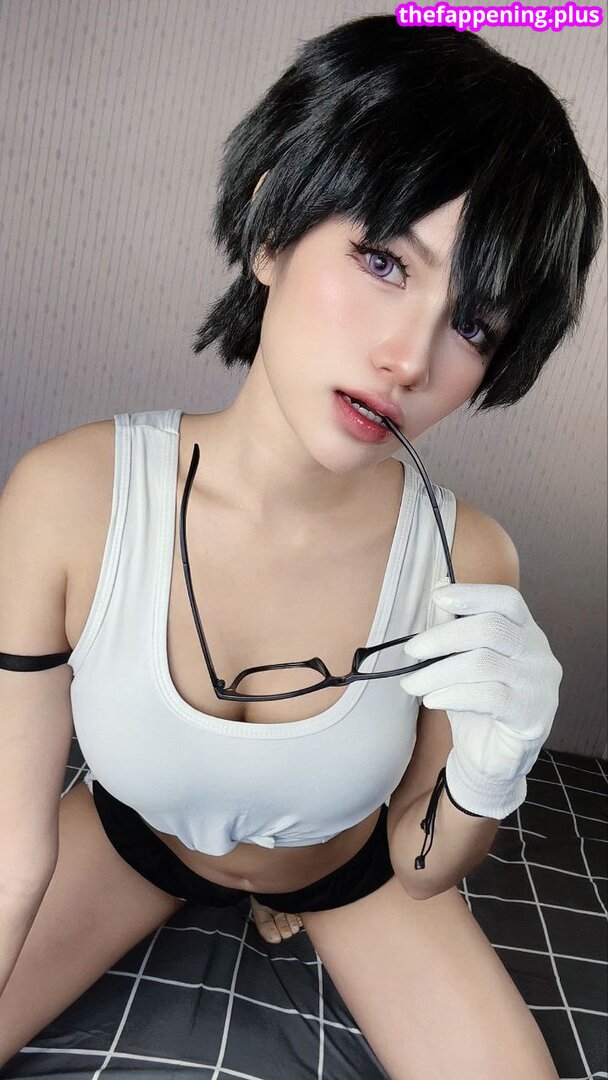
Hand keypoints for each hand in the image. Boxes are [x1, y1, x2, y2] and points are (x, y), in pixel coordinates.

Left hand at [398, 582, 562, 818]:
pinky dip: (453, 694)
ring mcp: (540, 685)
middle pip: (491, 628)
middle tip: (412, 650)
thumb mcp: (462, 661)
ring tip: (412, 683)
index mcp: (525, 632)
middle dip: (443, 637)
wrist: (492, 757)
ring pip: (483, 663)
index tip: (439, 597)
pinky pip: (489, 696)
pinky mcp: (532, 715)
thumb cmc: (477, 702)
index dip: (474, 594)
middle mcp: (539, 654)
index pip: (507, 601)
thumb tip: (438, 597)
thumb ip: (456, 632)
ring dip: (437, 672)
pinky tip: (431, 700)